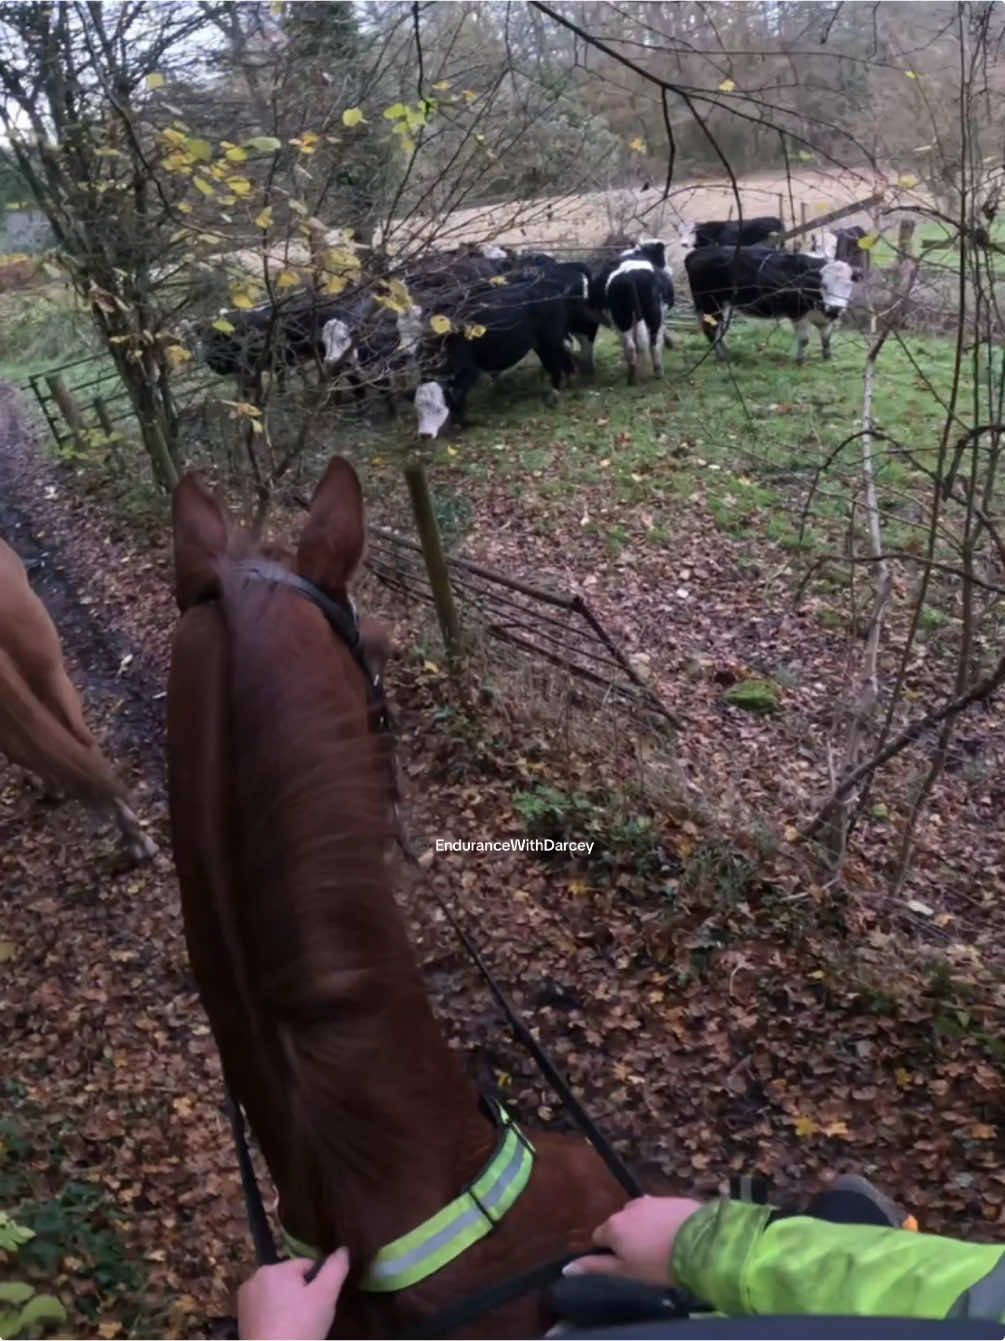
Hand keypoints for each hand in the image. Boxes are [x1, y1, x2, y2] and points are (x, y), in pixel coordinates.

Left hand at [238, 1248, 349, 1339]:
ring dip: (288, 1307)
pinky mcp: (241, 1319)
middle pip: (291, 1280)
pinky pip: (266, 1310)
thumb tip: (343, 1249)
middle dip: (302, 1296)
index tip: (320, 1306)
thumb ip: (335, 1269)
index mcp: (275, 1268)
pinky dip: (274, 1318)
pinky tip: (282, 1334)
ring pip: (278, 1295)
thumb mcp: (325, 1296)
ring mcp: (245, 1299)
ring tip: (296, 1329)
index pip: (307, 1266)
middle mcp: (255, 1277)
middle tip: (310, 1320)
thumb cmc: (300, 1328)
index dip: (318, 1285)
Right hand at [564, 1196, 703, 1285]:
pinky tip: (672, 1235)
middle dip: (627, 1238)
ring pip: (638, 1216)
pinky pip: (657, 1211)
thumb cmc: (658, 1263)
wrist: (700, 1243)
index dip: (608, 1252)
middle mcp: (627, 1208)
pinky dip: (660, 1221)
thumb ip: (596, 1267)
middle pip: (619, 1224)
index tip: (624, 1263)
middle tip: (644, 1258)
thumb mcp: (626, 1271)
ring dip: (643, 1228)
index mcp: (613, 1226)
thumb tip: (566, 1268)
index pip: (599, 1237)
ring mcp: (650, 1200)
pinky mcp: (670, 1198)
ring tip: (660, 1247)